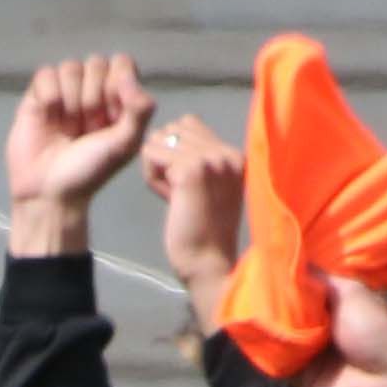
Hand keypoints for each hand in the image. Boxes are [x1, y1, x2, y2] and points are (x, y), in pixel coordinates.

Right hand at [5, 54, 152, 247]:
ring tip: (67, 127)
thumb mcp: (125, 145)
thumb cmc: (89, 172)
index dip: (118, 83)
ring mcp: (64, 92)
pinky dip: (49, 95)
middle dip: (93, 97)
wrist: (49, 192)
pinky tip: (49, 118)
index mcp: (117, 100)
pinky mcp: (38, 95)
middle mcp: (91, 91)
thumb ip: (140, 110)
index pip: (122, 64)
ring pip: (71, 67)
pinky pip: (46, 73)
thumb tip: (128, 77)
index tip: (112, 115)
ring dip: (71, 100)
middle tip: (87, 128)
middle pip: (96, 63)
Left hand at [144, 112, 245, 309]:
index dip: (176, 151)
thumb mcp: (207, 188)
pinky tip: (167, 199)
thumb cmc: (202, 234)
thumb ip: (194, 160)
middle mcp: (227, 151)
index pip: (189, 123)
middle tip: (177, 192)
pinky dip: (151, 178)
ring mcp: (211, 159)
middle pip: (172, 128)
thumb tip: (164, 137)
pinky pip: (151, 154)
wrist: (208, 264)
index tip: (185, 184)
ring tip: (174, 195)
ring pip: (159, 140)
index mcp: (234, 155)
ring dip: (156, 168)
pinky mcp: (192, 170)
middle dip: (165, 157)